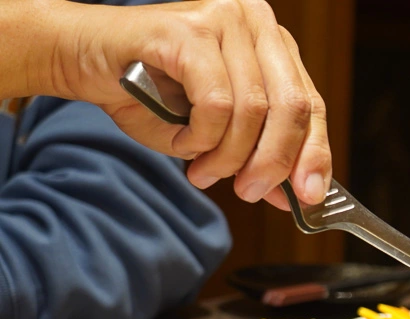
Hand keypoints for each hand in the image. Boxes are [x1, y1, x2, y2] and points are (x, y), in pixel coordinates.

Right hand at [51, 0, 331, 208]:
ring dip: (228, 156)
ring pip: (252, 110)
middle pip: (292, 107)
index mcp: (271, 43)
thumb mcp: (217, 134)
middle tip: (250, 192)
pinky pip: (216, 103)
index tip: (309, 196)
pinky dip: (202, 137)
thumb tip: (298, 195)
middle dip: (273, 162)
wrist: (82, 60)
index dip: (314, 154)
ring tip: (203, 172)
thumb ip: (260, 155)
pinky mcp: (189, 30)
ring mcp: (223, 19)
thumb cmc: (149, 93)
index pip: (312, 104)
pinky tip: (185, 143)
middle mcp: (254, 21)